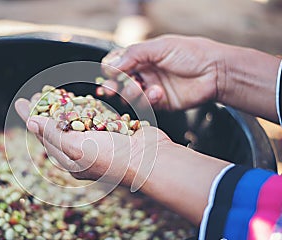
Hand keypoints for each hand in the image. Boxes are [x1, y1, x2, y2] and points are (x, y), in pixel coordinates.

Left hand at [15, 98, 228, 223]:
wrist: (151, 159)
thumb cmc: (113, 158)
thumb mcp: (77, 147)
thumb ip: (53, 134)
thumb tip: (31, 122)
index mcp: (70, 160)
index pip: (44, 135)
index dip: (31, 117)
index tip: (20, 102)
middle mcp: (82, 152)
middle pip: (58, 127)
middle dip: (46, 110)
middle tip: (36, 94)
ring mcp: (98, 141)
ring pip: (76, 120)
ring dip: (64, 106)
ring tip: (52, 93)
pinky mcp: (112, 131)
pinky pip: (94, 117)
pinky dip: (85, 107)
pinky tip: (78, 99)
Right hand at [99, 35, 222, 110]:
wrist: (216, 72)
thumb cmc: (192, 54)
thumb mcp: (161, 47)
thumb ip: (134, 54)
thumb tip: (110, 65)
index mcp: (142, 56)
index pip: (117, 63)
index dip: (110, 69)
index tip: (109, 73)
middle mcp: (144, 72)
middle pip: (119, 82)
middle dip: (113, 86)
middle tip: (111, 89)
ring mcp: (151, 88)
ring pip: (129, 96)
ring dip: (131, 93)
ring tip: (141, 87)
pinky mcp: (160, 103)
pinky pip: (145, 106)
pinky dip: (149, 100)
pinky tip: (159, 93)